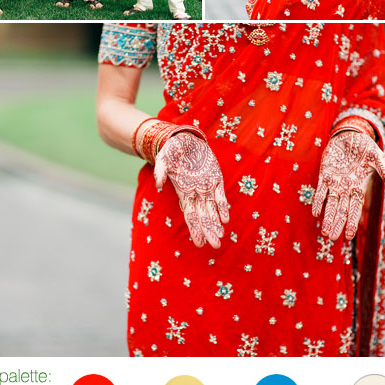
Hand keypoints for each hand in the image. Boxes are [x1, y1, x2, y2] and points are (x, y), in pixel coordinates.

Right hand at [155, 130, 229, 249]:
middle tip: (215, 245)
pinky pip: (221, 195)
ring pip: (213, 209)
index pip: (190, 215)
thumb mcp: (164, 158)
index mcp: (184, 192)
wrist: (185, 138)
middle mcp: (196, 193)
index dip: (195, 229)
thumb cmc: (172, 150)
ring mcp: (207, 186)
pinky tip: (226, 218)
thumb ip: (160, 171)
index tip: (199, 243)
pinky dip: (223, 206)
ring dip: (217, 223)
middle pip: (203, 216)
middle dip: (209, 231)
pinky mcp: (216, 178)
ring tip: (221, 237)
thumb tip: (158, 184)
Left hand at [312, 128, 384, 242]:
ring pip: (330, 203)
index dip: (352, 221)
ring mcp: (335, 182)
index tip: (349, 236)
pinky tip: (315, 213)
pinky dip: (318, 201)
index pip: (355, 208)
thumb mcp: (377, 157)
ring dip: (327, 217)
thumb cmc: (365, 146)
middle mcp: (346, 188)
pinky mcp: (325, 174)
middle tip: (332, 238)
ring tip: (324, 232)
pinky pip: (321, 190)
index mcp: (359, 186)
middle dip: (337, 224)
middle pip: (341, 209)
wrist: (350, 133)